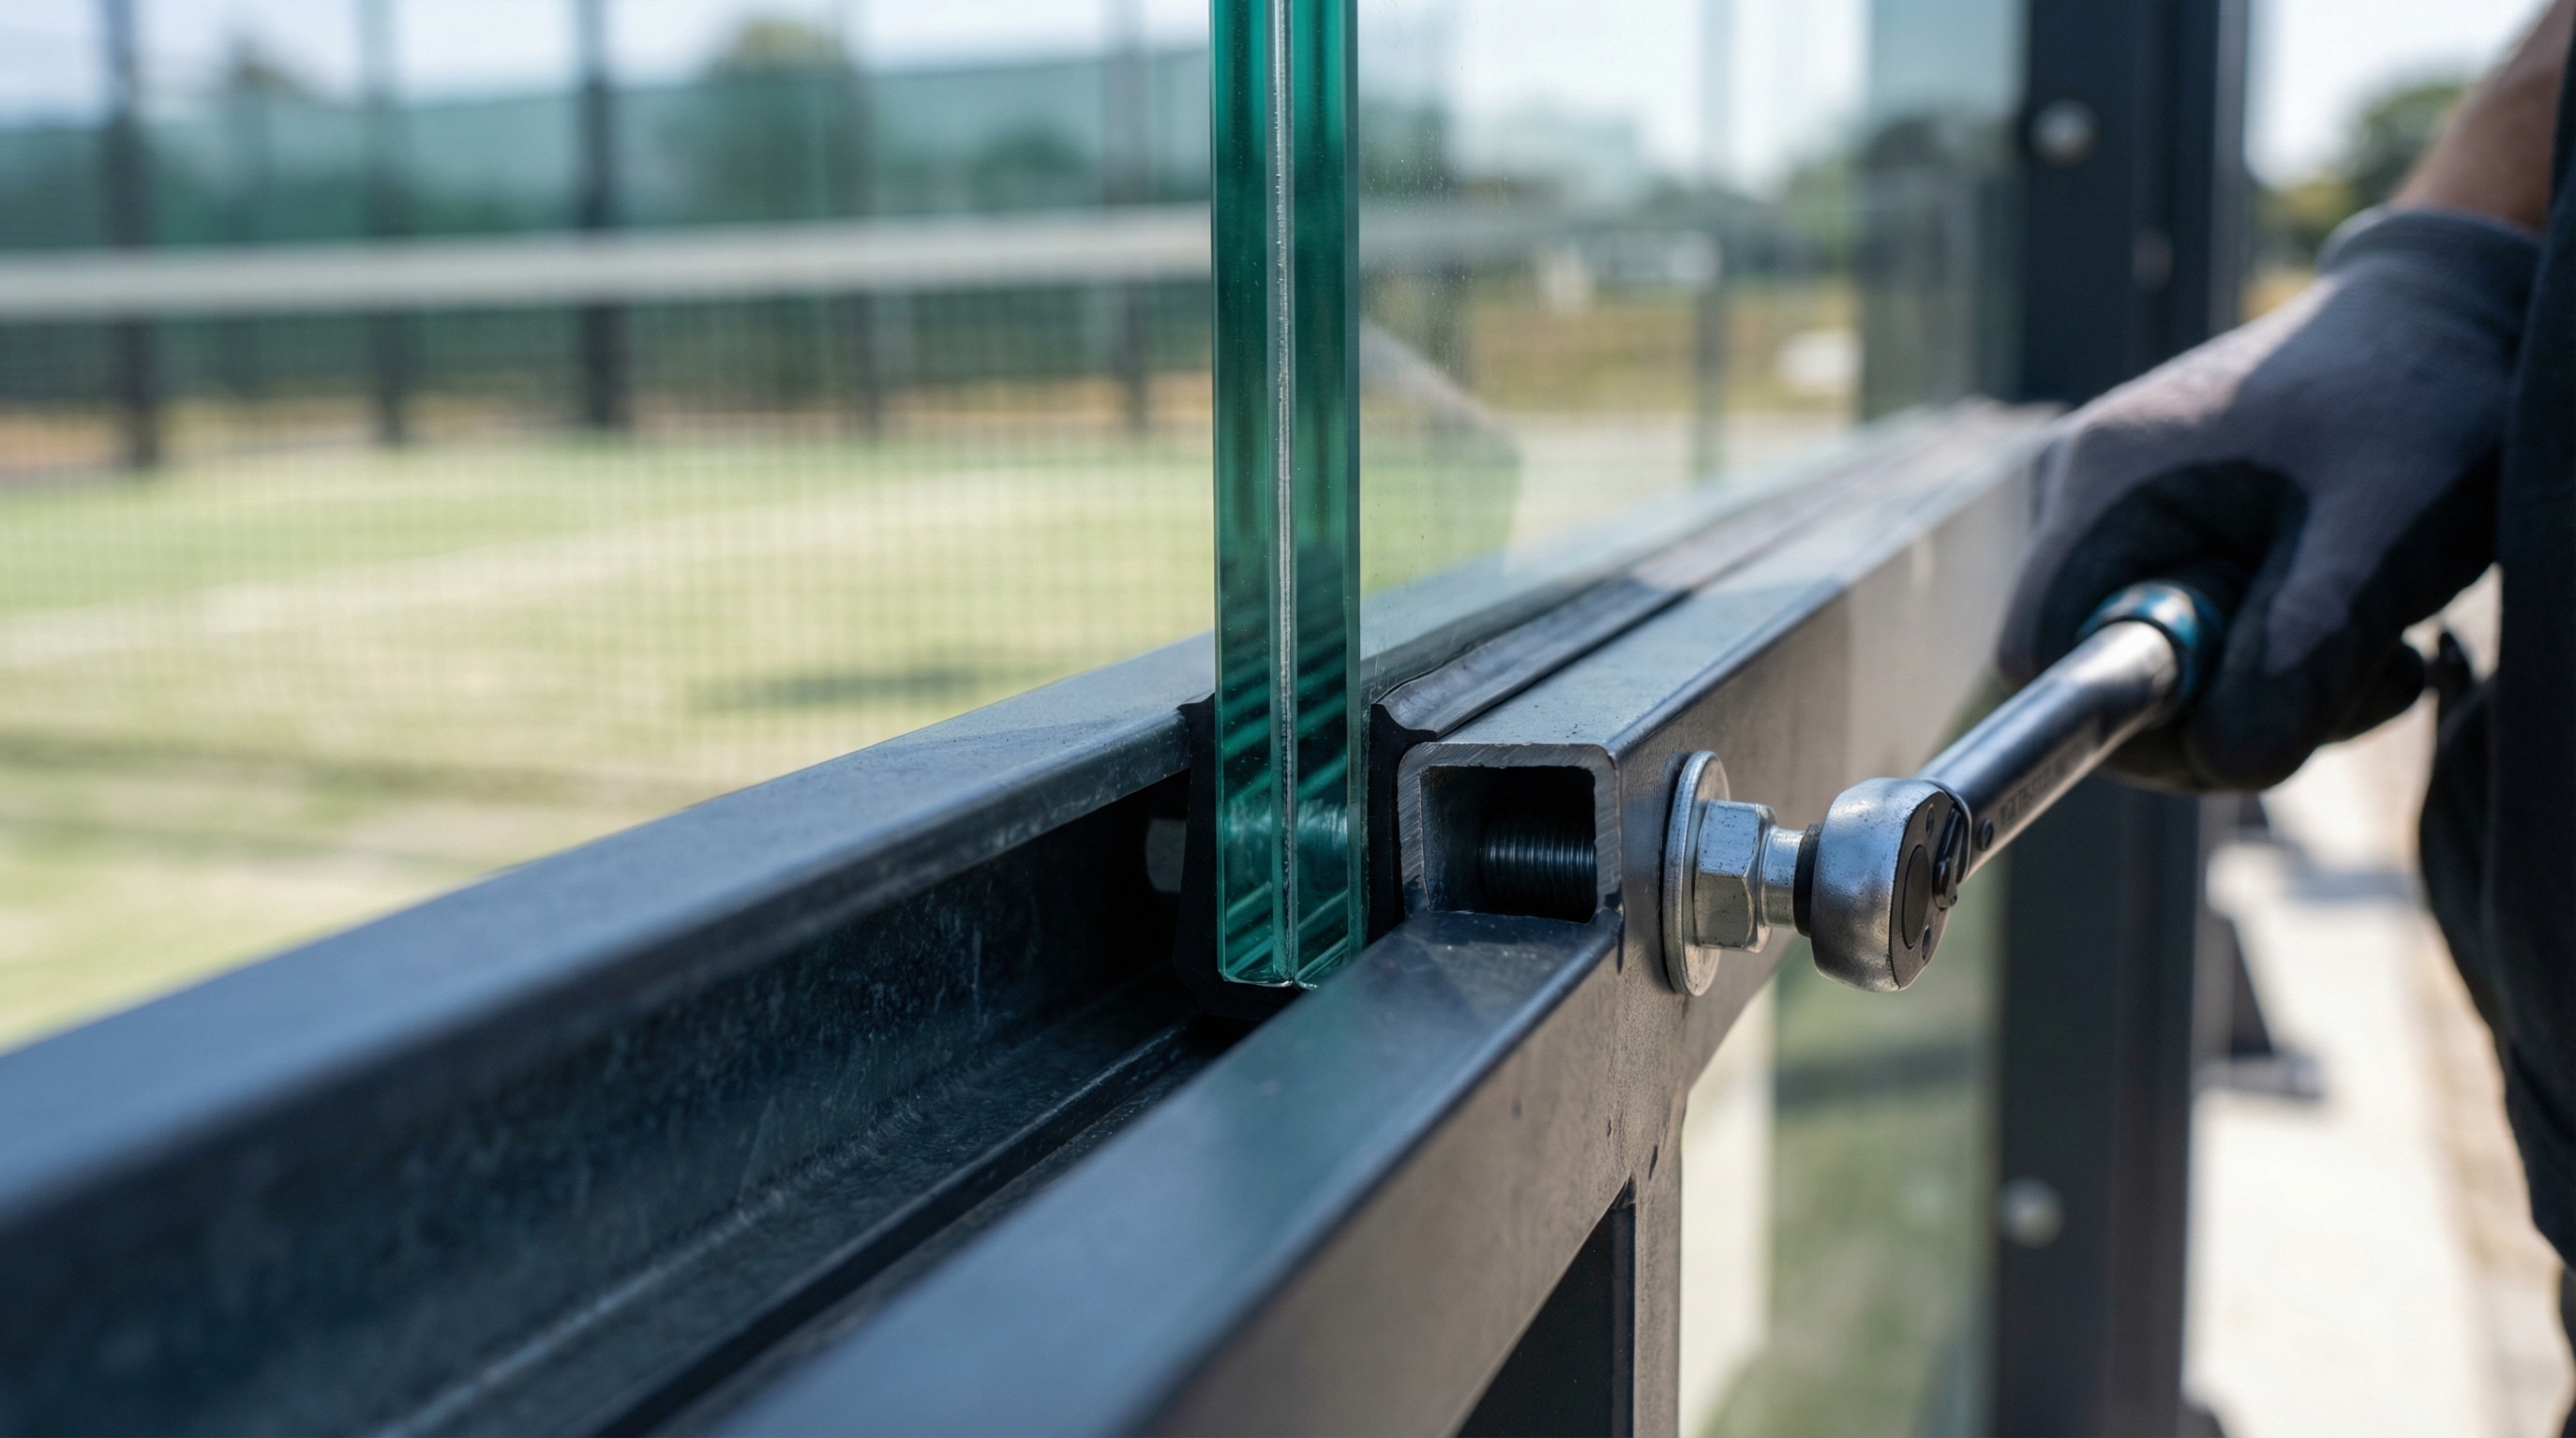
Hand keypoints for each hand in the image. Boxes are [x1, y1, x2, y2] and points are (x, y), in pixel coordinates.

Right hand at [1997, 208, 2536, 789]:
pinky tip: (2341, 610)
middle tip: (2355, 674)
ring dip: (2268, 682)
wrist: (2455, 318)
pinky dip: (2269, 648)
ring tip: (2372, 635)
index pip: (2044, 660)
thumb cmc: (2423, 407)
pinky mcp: (2159, 517)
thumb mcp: (2380, 543)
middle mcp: (2082, 489)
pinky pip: (2184, 628)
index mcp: (2103, 483)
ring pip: (2156, 659)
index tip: (2253, 720)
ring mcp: (2115, 502)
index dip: (2133, 721)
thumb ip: (2297, 660)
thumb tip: (2224, 760)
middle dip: (2230, 703)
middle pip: (2104, 668)